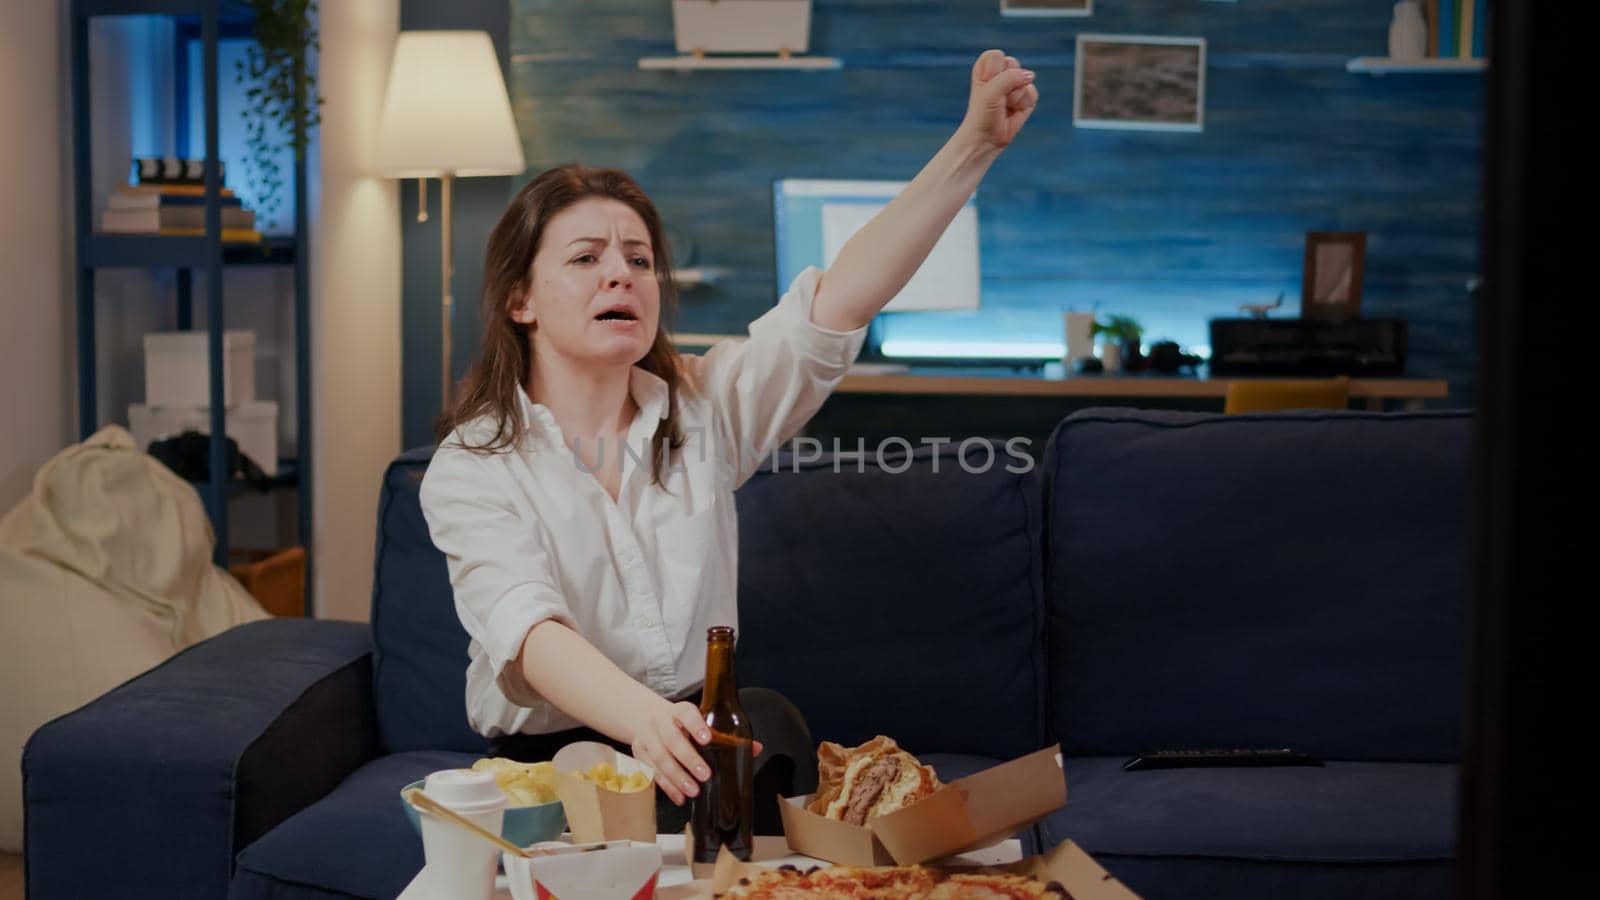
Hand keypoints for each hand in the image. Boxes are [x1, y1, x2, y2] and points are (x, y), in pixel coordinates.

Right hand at [628, 699, 764, 805]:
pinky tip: (679, 797)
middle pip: (672, 740)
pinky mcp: (639, 753)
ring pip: (659, 758)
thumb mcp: (699, 720)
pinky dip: (666, 786)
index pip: (686, 714)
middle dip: (688, 758)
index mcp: (679, 711)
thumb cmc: (680, 722)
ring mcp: (647, 737)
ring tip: (692, 790)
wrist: (643, 715)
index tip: (707, 739)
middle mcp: (661, 722)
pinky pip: (651, 771)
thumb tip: (755, 748)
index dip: (696, 726)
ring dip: (676, 777)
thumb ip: (725, 734)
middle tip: (704, 774)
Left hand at [959, 49, 1038, 150]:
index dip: (992, 72)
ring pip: (1025, 77)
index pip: (996, 55)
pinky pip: (1032, 92)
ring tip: (1004, 106)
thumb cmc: (983, 113)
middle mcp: (1001, 72)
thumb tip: (1031, 75)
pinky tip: (1014, 110)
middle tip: (996, 98)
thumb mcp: (991, 92)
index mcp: (986, 66)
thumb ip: (1010, 77)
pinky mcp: (1026, 96)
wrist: (987, 138)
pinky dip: (1024, 104)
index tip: (985, 87)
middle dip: (1006, 83)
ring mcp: (1015, 83)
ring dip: (1014, 95)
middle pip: (1013, 63)